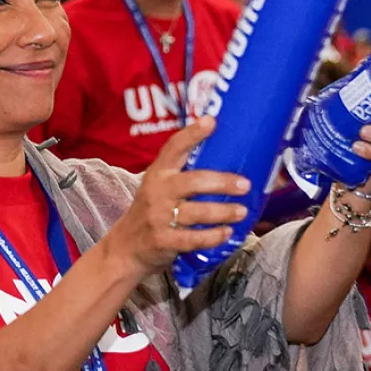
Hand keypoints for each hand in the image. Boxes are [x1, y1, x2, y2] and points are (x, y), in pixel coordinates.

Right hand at [105, 118, 250, 275]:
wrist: (125, 248)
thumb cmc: (151, 213)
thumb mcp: (158, 188)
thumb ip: (181, 175)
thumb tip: (226, 161)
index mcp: (157, 173)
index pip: (174, 147)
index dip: (192, 134)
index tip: (211, 122)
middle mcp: (157, 192)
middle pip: (193, 182)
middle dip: (222, 182)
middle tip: (245, 184)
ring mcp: (158, 217)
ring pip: (197, 212)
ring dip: (223, 212)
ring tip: (242, 211)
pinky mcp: (163, 241)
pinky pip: (194, 238)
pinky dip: (213, 236)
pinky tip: (227, 233)